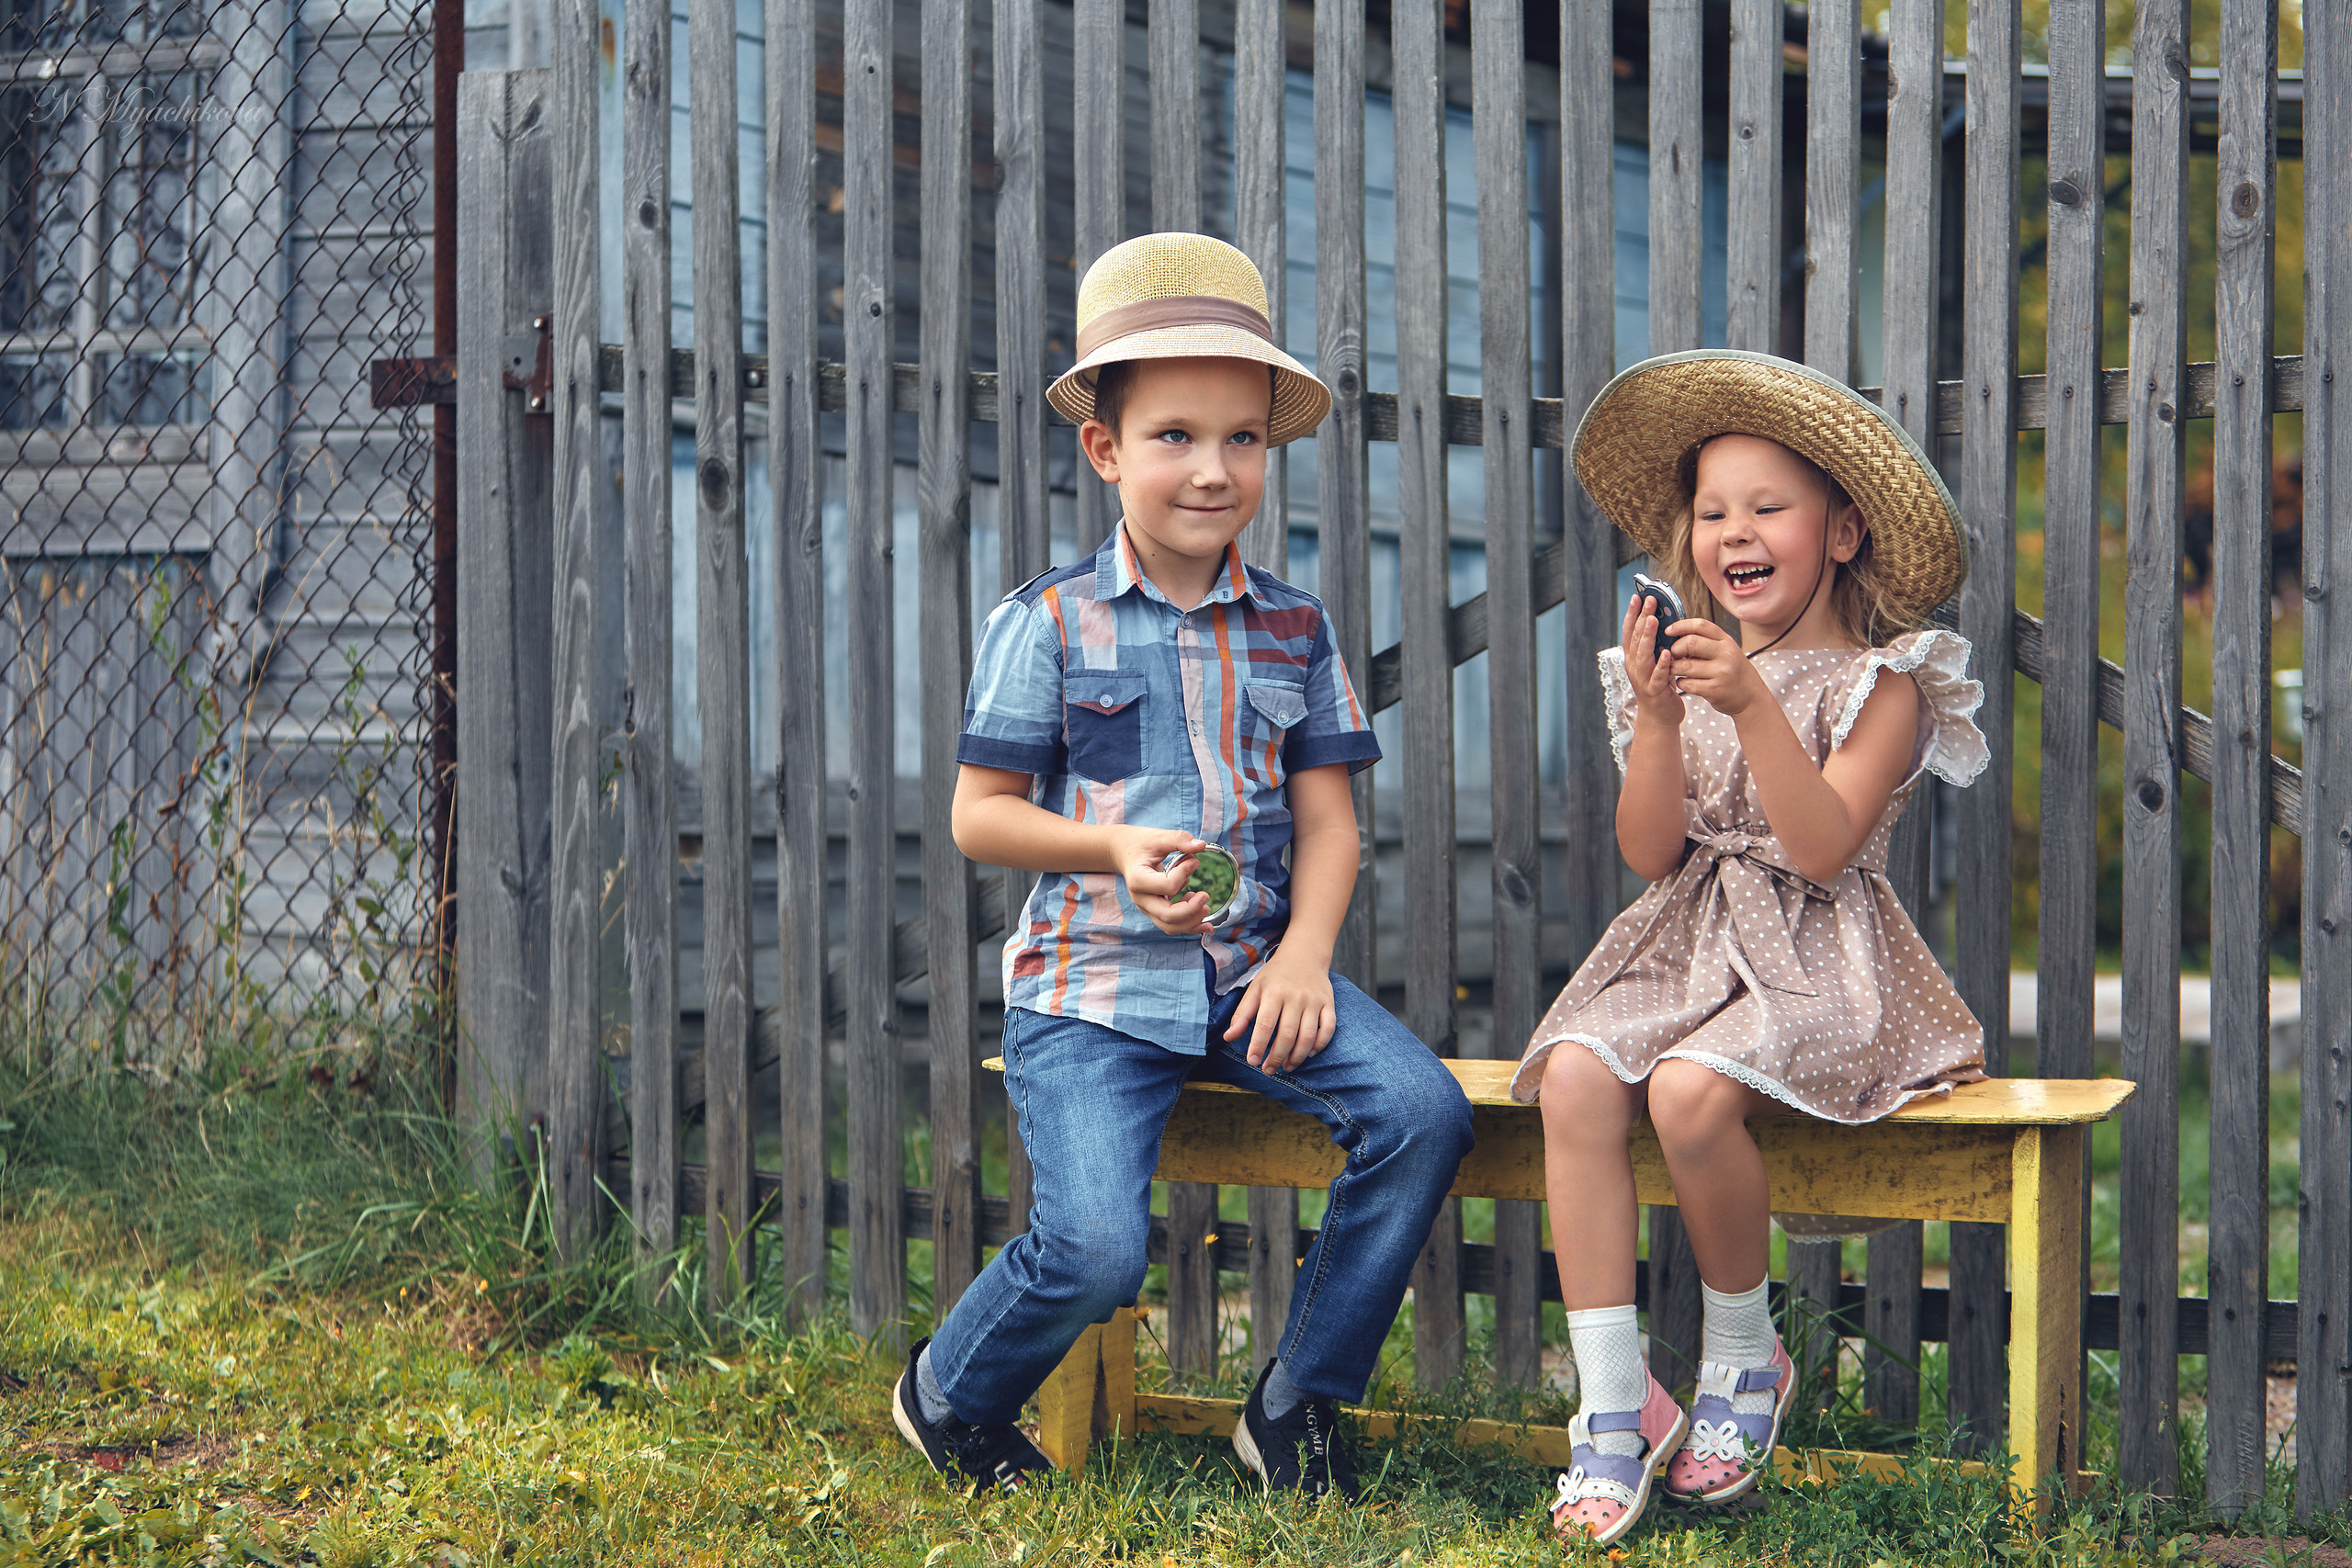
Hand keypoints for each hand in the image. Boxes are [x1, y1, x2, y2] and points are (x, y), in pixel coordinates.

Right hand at [1107, 825, 1213, 934]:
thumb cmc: (1141, 844)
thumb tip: (1201, 845)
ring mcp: (1147, 907)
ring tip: (1206, 908)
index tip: (1194, 861)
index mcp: (1138, 879)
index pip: (1167, 885)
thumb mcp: (1158, 837)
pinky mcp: (1154, 911)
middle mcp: (1141, 898)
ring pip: (1170, 927)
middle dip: (1191, 909)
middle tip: (1205, 895)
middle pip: (1168, 915)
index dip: (1185, 873)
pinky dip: (1189, 926)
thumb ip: (1178, 839)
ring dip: (1192, 922)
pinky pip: (1172, 926)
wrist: (1124, 853)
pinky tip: (1205, 921)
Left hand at [1222, 947, 1337, 1071]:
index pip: (1265, 1024)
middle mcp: (1296, 997)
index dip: (1258, 1046)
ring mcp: (1314, 1001)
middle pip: (1287, 1034)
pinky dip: (1319, 1045)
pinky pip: (1328, 1029)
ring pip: (1308, 1036)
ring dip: (1297, 1056)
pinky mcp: (1329, 1004)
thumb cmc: (1276, 975)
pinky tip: (1308, 1054)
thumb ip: (1242, 1014)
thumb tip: (1228, 1037)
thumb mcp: (1255, 989)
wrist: (1305, 953)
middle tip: (1268, 1070)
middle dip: (1277, 1057)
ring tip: (1286, 1066)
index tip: (1252, 1061)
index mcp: (1274, 992)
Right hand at [1622, 592, 1683, 722]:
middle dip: (1641, 618)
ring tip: (1653, 620)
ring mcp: (1642, 679)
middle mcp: (1634, 667)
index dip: (1632, 614)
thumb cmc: (1659, 687)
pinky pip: (1657, 676)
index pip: (1629, 632)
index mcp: (1633, 658)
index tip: (1637, 597)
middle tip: (1649, 601)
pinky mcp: (1654, 691)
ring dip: (1647, 637)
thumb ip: (1655, 646)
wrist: (1659, 717)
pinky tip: (1666, 653)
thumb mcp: (1654, 663)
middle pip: (1635, 639)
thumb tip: (1663, 621)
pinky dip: (1661, 665)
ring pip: (1643, 655)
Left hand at [1656, 616, 1766, 714]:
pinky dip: (1681, 682)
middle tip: (1672, 655)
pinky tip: (1684, 682)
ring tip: (1675, 669)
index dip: (1681, 625)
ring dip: (1674, 667)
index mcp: (1726, 641)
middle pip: (1691, 643)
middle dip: (1675, 649)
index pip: (1701, 625)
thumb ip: (1707, 642)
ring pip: (1685, 665)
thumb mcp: (1726, 651)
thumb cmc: (1733, 671)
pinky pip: (1687, 683)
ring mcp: (1721, 672)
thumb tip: (1676, 635)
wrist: (1751, 696)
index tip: (1668, 631)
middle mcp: (1725, 654)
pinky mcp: (1714, 690)